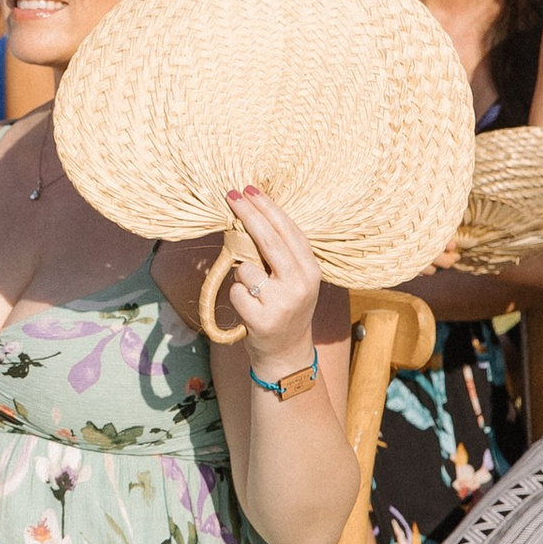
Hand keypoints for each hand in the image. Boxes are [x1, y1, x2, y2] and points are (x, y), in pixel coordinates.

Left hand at [216, 183, 324, 379]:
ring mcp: (282, 303)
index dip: (267, 208)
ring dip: (241, 275)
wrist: (287, 353)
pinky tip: (249, 309)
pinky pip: (235, 291)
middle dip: (248, 214)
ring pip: (245, 268)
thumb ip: (281, 254)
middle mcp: (300, 284)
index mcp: (311, 270)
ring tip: (254, 293)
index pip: (288, 231)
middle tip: (231, 196)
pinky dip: (236, 296)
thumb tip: (252, 216)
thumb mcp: (294, 279)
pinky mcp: (262, 319)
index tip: (249, 190)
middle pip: (269, 240)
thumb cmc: (285, 308)